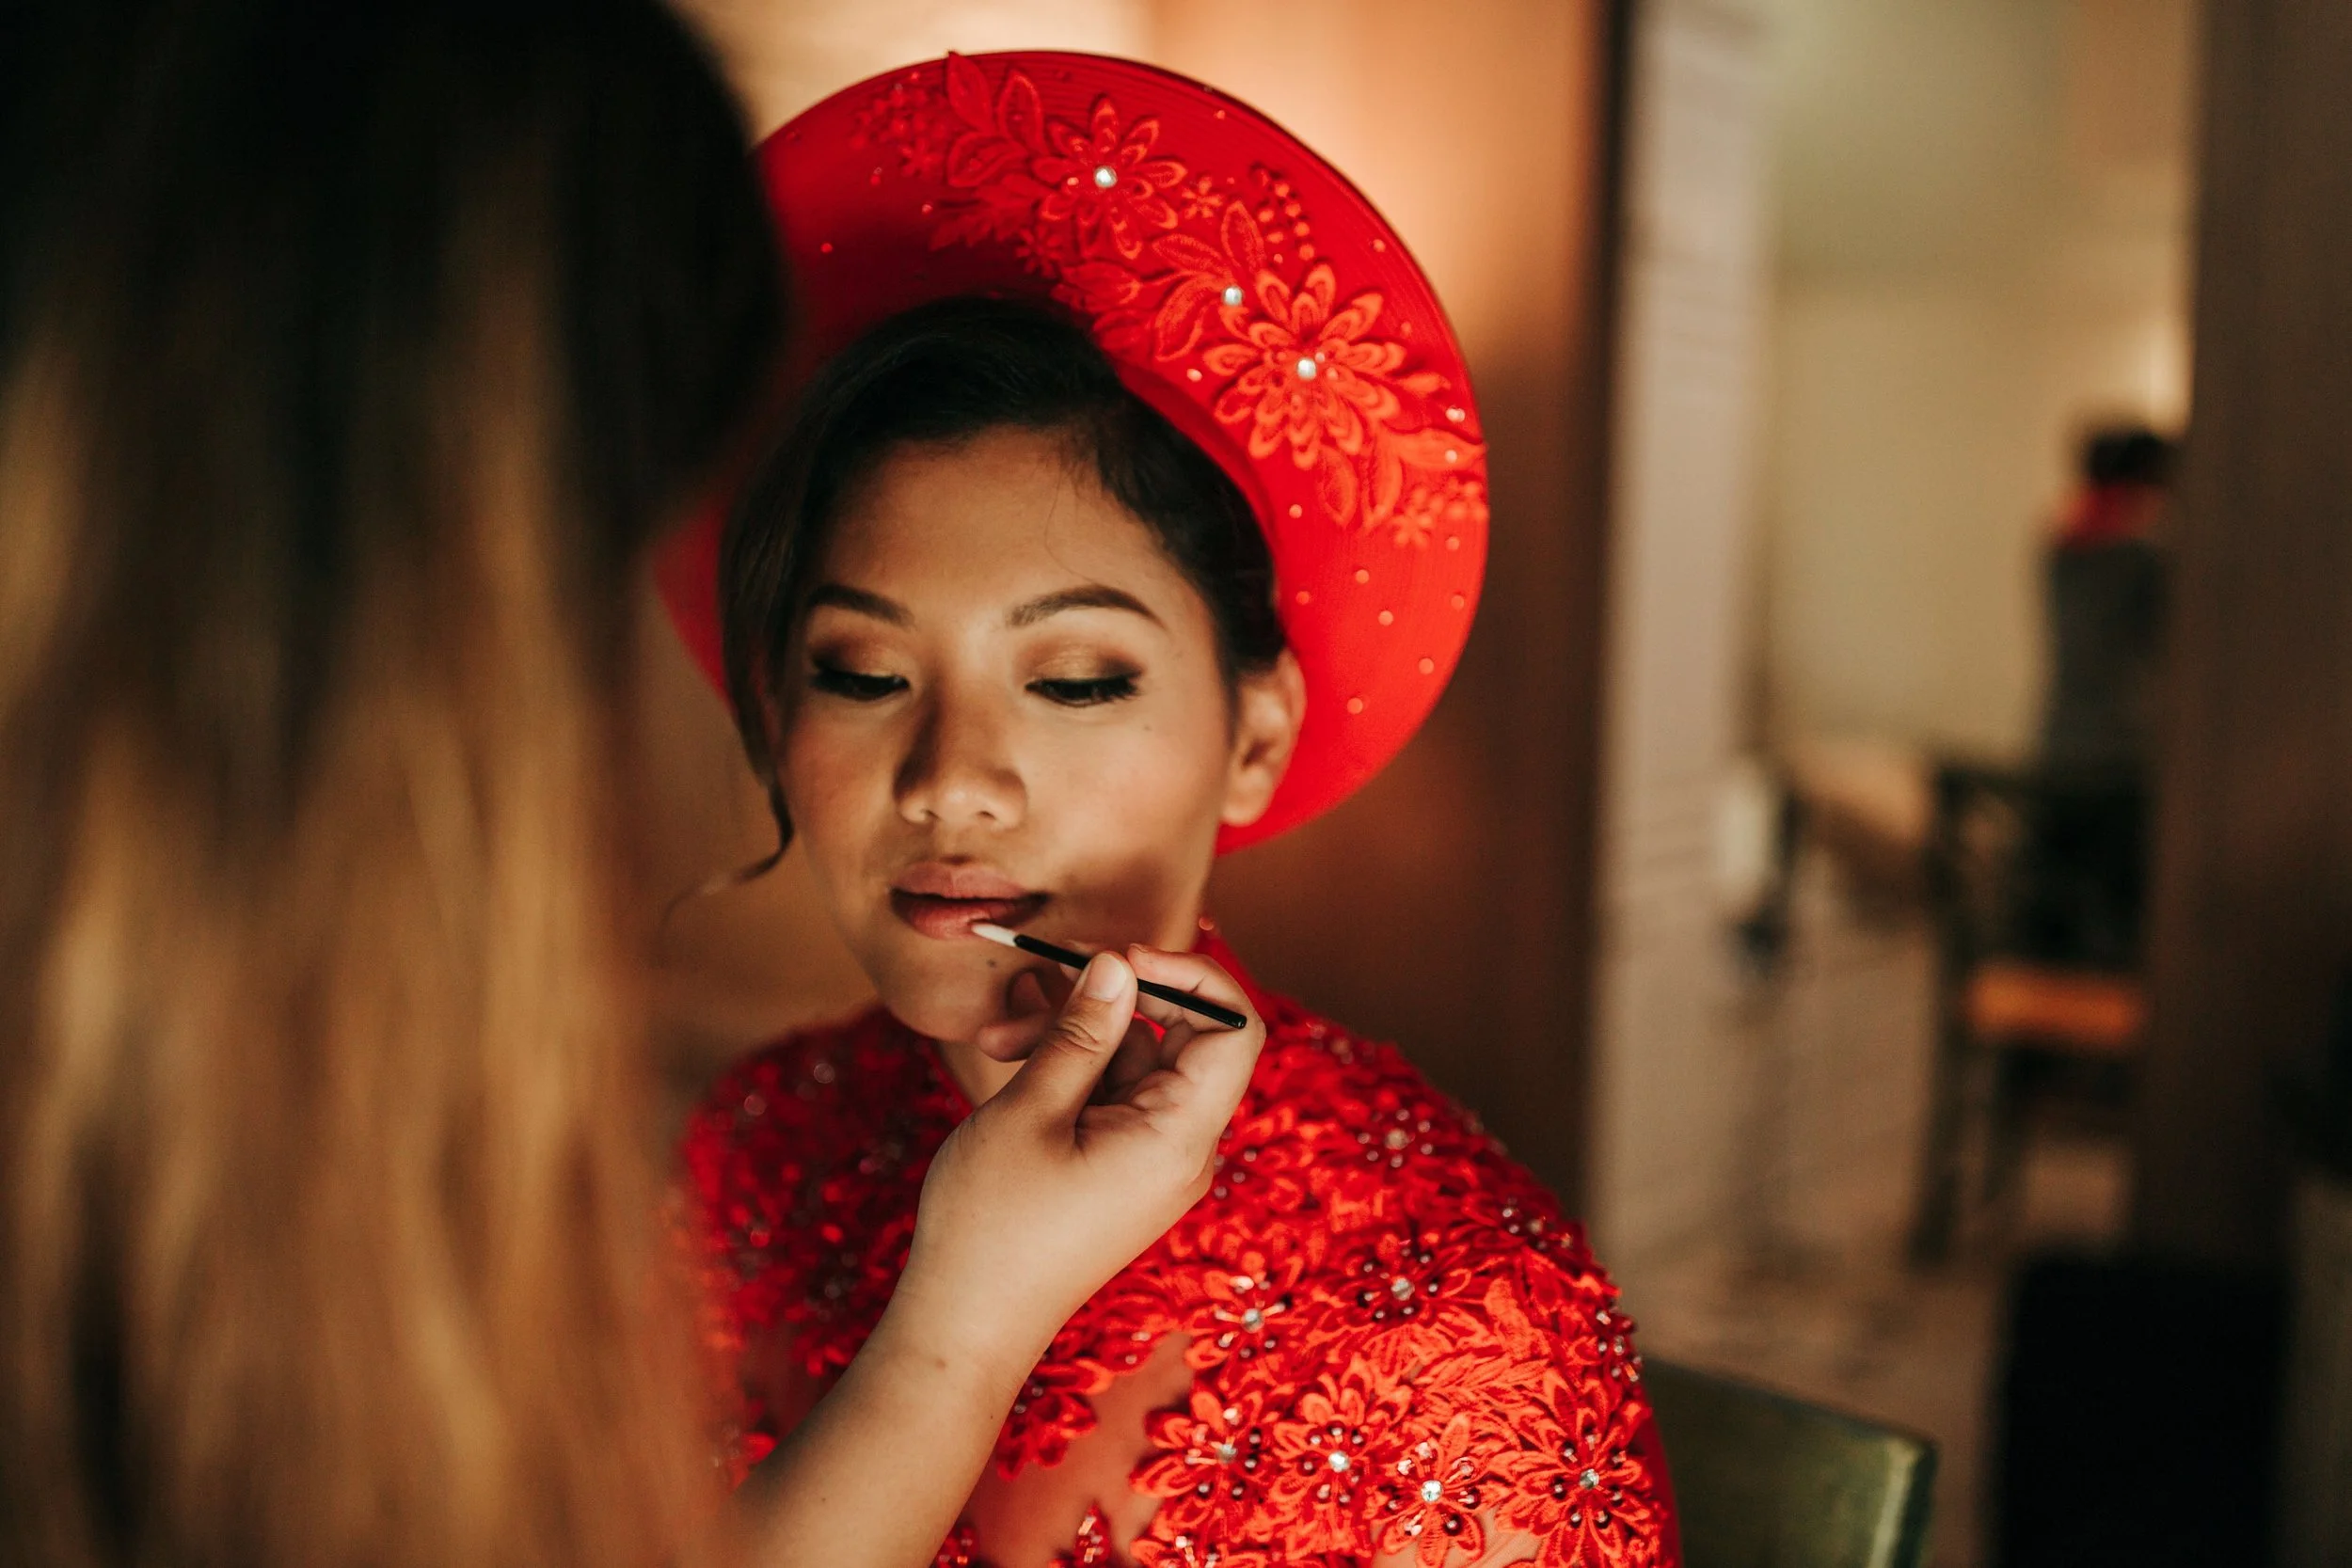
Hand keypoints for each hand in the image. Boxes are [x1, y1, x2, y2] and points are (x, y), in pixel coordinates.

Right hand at [887, 946, 1263, 1381]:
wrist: (966, 1325)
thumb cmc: (993, 1227)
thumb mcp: (1030, 1112)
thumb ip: (1083, 1033)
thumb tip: (1120, 965)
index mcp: (1179, 1138)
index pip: (1234, 1029)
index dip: (1190, 975)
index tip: (1119, 956)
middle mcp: (1182, 1147)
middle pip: (1181, 1036)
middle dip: (1109, 997)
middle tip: (1040, 976)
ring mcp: (1152, 1158)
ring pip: (1134, 1060)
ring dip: (1072, 1031)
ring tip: (996, 1036)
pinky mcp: (1120, 1166)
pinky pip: (1112, 1093)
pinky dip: (1068, 1067)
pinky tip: (1008, 1055)